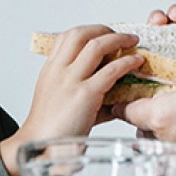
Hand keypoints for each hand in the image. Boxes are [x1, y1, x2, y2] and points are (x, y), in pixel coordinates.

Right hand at [0, 26, 144, 175]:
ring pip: (96, 45)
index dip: (87, 31)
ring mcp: (71, 80)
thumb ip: (82, 91)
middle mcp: (58, 70)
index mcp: (50, 70)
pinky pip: (111, 69)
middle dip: (104, 29)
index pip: (65, 37)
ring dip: (118, 39)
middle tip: (121, 35)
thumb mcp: (60, 101)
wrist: (38, 146)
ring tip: (133, 41)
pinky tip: (136, 62)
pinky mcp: (85, 94)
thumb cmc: (51, 129)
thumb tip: (112, 95)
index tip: (102, 34)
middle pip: (80, 34)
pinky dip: (127, 62)